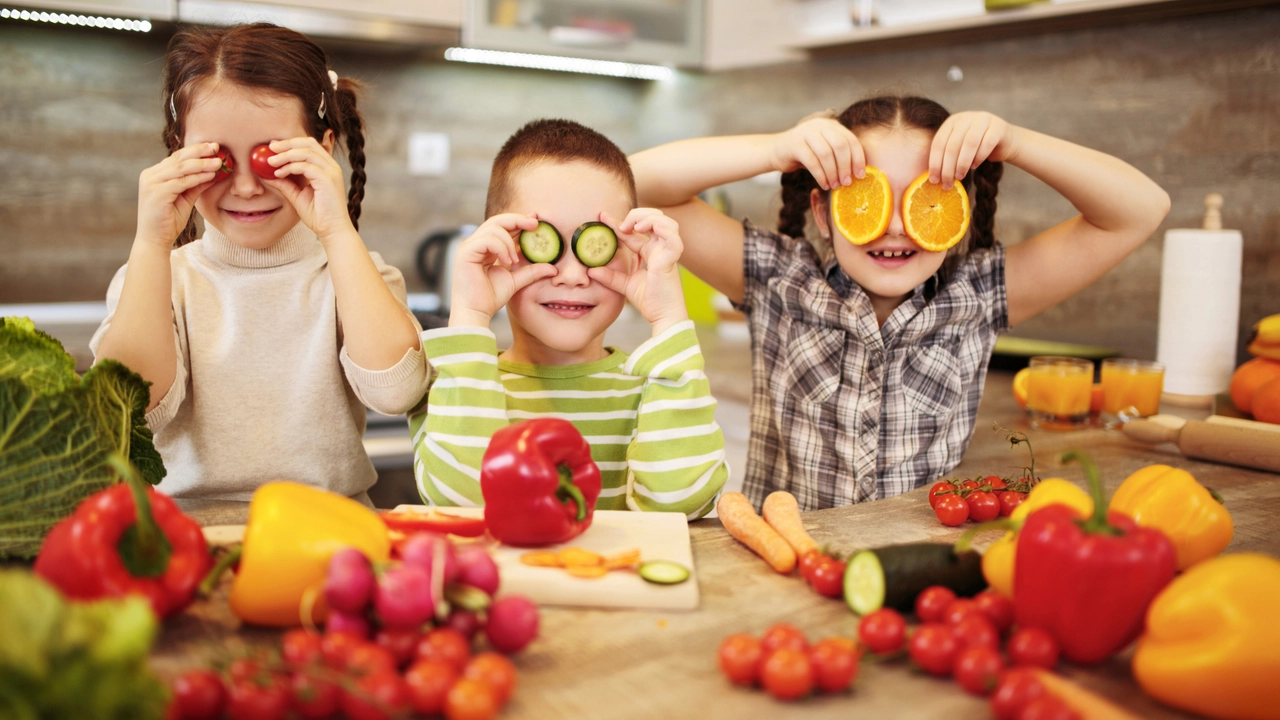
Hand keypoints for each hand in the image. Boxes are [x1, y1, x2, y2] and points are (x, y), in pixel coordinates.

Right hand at [135, 143, 222, 247]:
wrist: (154, 239)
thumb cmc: (169, 220)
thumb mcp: (185, 198)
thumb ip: (196, 185)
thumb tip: (214, 172)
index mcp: (154, 174)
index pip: (177, 158)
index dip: (195, 151)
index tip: (213, 147)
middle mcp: (150, 175)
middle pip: (178, 158)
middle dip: (199, 151)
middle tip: (217, 147)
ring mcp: (151, 183)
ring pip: (180, 168)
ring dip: (202, 164)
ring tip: (218, 161)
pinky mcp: (157, 193)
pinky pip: (181, 182)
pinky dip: (197, 177)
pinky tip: (210, 175)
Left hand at [258, 136, 352, 241]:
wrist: (332, 231)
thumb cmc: (319, 216)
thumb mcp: (297, 196)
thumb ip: (285, 184)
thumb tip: (267, 175)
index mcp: (326, 168)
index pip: (309, 146)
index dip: (290, 143)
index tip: (273, 147)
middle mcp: (331, 166)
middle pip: (308, 143)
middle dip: (287, 143)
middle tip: (270, 148)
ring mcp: (331, 172)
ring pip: (306, 152)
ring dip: (286, 155)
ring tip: (270, 162)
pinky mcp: (328, 180)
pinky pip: (306, 166)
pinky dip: (290, 167)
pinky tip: (278, 173)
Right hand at [448, 214, 557, 327]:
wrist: (476, 313)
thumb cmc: (490, 298)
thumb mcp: (516, 281)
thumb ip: (531, 272)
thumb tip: (553, 268)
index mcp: (486, 248)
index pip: (503, 227)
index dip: (519, 220)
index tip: (536, 220)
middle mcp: (476, 244)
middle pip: (497, 221)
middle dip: (518, 220)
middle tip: (535, 224)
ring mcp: (469, 247)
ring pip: (493, 228)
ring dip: (509, 241)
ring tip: (514, 260)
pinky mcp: (465, 252)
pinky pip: (487, 239)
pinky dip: (501, 247)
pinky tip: (507, 261)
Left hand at [587, 209, 688, 334]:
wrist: (663, 317)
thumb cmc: (650, 302)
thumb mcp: (625, 285)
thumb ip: (610, 276)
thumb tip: (591, 270)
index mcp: (650, 252)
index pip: (634, 231)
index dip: (618, 222)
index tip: (601, 216)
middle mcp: (660, 249)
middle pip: (654, 218)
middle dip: (638, 214)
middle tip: (622, 225)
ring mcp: (667, 253)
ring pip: (666, 222)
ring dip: (650, 218)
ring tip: (635, 225)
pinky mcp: (671, 260)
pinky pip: (674, 238)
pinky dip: (663, 229)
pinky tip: (648, 229)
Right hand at [770, 115, 865, 190]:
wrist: (777, 151)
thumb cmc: (805, 154)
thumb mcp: (825, 150)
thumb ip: (839, 154)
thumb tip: (859, 173)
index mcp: (831, 125)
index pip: (850, 140)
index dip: (858, 158)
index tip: (861, 175)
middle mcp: (820, 125)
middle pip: (840, 145)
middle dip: (846, 166)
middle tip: (847, 183)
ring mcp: (806, 132)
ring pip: (826, 154)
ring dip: (833, 173)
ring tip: (834, 185)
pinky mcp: (795, 143)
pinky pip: (812, 162)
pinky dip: (820, 176)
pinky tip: (824, 184)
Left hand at [929, 111, 1020, 188]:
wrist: (1005, 142)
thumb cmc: (977, 150)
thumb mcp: (959, 150)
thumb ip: (947, 158)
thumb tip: (933, 178)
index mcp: (952, 121)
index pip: (939, 142)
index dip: (935, 162)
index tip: (934, 180)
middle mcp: (966, 117)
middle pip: (953, 144)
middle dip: (948, 167)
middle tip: (947, 184)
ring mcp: (983, 119)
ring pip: (969, 143)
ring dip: (962, 163)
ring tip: (959, 177)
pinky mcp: (998, 127)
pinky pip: (987, 143)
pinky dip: (979, 157)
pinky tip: (974, 166)